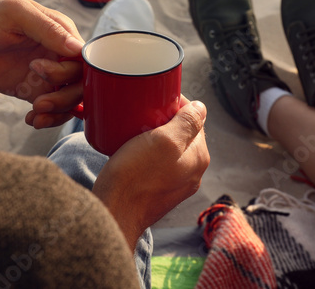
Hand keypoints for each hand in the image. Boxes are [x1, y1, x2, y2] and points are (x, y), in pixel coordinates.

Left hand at [0, 0, 85, 127]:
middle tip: (39, 101)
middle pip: (80, 82)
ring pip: (69, 98)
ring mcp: (45, 73)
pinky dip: (48, 119)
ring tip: (35, 114)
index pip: (84, 58)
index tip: (41, 72)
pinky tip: (31, 120)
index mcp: (60, 31)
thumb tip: (79, 49)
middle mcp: (57, 53)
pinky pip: (51, 108)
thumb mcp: (16, 15)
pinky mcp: (31, 89)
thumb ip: (48, 30)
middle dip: (64, 97)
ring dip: (58, 111)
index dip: (72, 72)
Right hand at [93, 98, 209, 251]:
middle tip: (142, 114)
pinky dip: (145, 152)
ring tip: (134, 129)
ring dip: (153, 136)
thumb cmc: (135, 178)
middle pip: (181, 134)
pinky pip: (155, 163)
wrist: (112, 215)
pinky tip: (130, 149)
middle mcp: (192, 173)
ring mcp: (175, 184)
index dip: (177, 105)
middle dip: (164, 120)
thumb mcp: (164, 141)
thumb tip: (201, 107)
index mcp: (199, 158)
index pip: (194, 119)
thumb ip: (187, 123)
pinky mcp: (157, 191)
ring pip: (167, 148)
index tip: (157, 100)